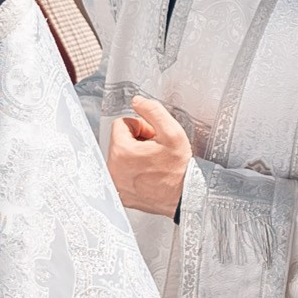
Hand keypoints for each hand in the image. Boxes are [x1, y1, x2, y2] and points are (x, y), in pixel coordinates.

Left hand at [108, 96, 193, 214]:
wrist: (185, 196)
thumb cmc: (179, 168)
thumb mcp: (172, 133)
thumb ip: (153, 111)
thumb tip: (137, 101)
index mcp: (121, 152)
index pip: (120, 124)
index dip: (140, 126)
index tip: (153, 137)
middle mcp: (112, 169)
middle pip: (118, 140)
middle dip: (136, 141)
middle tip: (155, 150)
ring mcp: (115, 184)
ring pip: (119, 157)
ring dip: (134, 155)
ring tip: (152, 163)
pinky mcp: (119, 194)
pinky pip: (120, 174)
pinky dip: (131, 171)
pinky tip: (148, 175)